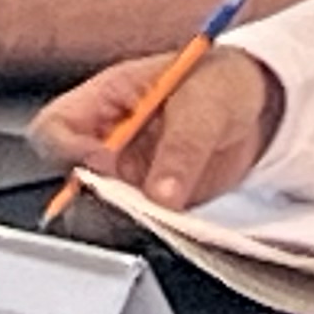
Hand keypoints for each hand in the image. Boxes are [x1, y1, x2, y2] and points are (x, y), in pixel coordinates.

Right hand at [31, 45, 281, 208]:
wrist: (258, 107)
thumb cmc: (221, 84)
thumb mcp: (204, 103)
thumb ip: (183, 147)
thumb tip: (161, 194)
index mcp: (104, 99)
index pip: (56, 127)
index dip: (67, 149)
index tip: (103, 165)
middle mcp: (105, 140)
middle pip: (69, 177)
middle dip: (93, 195)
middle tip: (131, 200)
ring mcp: (124, 175)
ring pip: (98, 209)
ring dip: (123, 218)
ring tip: (161, 211)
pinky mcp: (148, 202)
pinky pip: (135, 225)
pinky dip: (149, 230)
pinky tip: (173, 221)